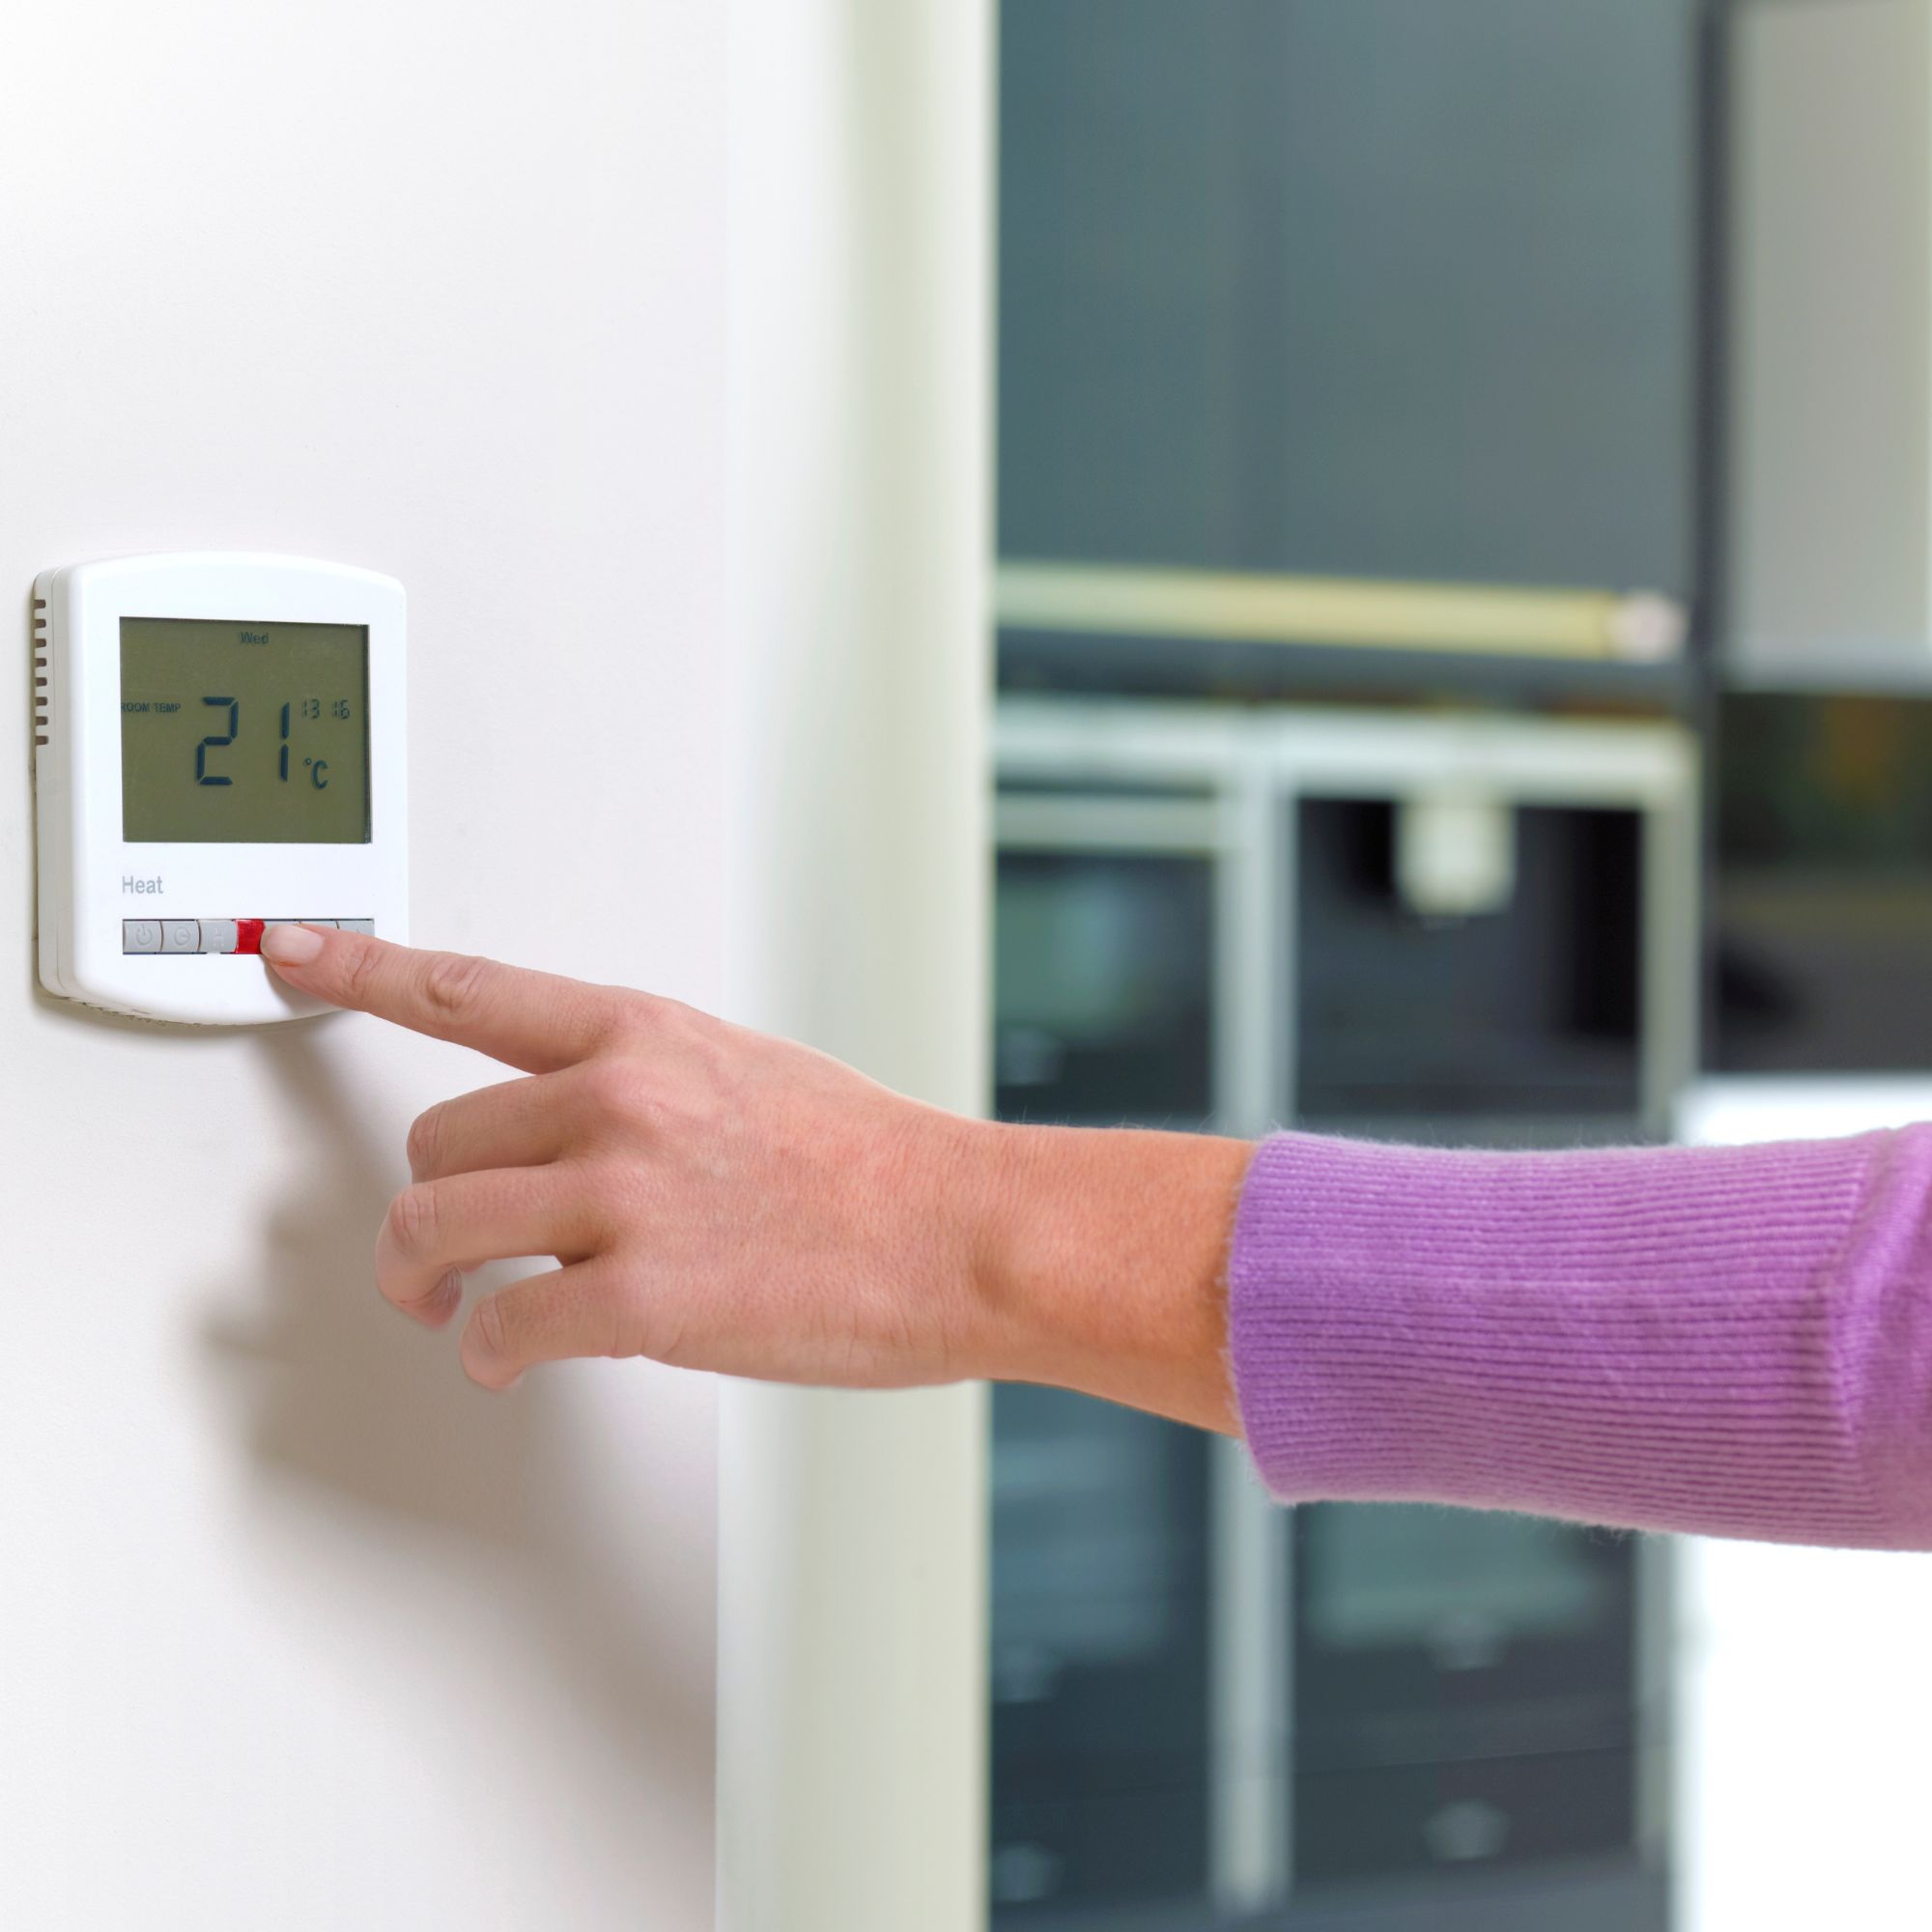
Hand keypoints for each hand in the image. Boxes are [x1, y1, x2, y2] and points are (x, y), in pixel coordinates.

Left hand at [262, 924, 1249, 1428]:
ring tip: (446, 1306)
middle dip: (425, 1204)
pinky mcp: (638, 1297)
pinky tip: (511, 1353)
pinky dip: (487, 1352)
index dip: (361, 966)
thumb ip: (644, 1088)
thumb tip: (574, 1136)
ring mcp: (623, 1195)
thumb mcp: (749, 1075)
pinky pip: (499, 1326)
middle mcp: (617, 1099)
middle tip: (437, 1251)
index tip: (295, 950)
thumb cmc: (875, 1162)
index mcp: (642, 1035)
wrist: (961, 1231)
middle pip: (431, 1140)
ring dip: (423, 1280)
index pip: (467, 988)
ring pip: (435, 1227)